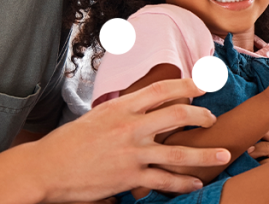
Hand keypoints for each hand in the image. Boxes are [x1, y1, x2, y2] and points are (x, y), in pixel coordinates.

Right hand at [34, 78, 230, 202]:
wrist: (45, 168)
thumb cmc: (67, 143)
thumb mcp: (95, 117)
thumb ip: (120, 113)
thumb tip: (138, 110)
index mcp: (120, 107)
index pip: (160, 89)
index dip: (186, 85)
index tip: (202, 84)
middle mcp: (129, 127)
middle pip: (177, 115)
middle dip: (201, 115)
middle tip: (212, 119)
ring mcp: (131, 153)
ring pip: (178, 153)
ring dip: (204, 154)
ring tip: (223, 155)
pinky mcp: (129, 178)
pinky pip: (164, 181)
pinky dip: (183, 183)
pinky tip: (195, 184)